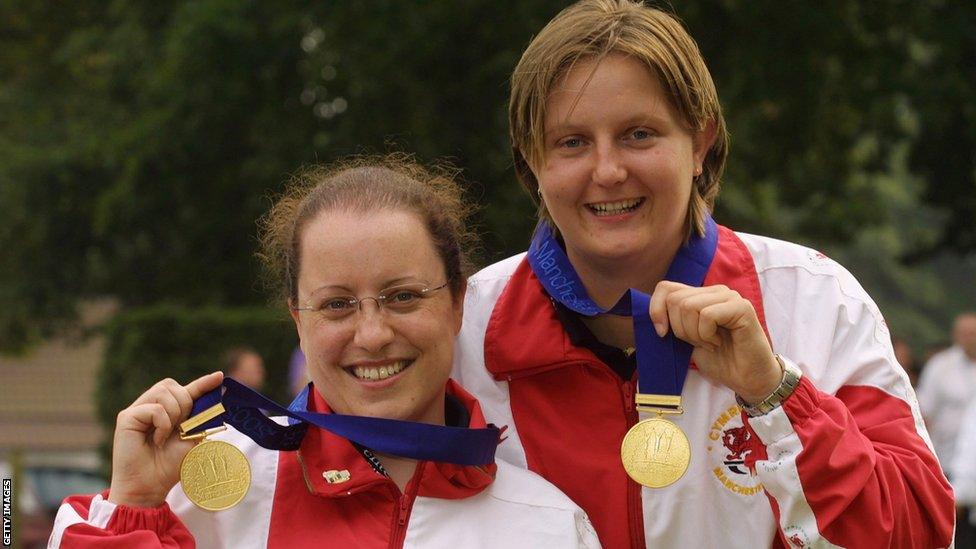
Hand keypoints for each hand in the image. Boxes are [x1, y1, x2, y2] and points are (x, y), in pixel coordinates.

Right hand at [108, 372, 223, 507]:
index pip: (185, 390)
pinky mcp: (126, 417)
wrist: (149, 487)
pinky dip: (163, 424)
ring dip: (174, 413)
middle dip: (185, 403)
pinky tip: (158, 440)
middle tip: (181, 428)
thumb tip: (219, 393)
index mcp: (167, 412)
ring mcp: (137, 411)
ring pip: (163, 392)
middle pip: (172, 385)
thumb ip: (201, 416)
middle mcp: (150, 407)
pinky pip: (154, 408)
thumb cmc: (169, 466)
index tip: (220, 377)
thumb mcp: (192, 438)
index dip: (203, 383)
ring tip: (167, 435)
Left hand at [649, 282, 779, 403]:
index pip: (665, 288)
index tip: (662, 333)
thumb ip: (672, 321)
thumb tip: (653, 314)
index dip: (656, 310)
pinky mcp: (742, 307)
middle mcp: (715, 291)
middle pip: (675, 299)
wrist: (746, 379)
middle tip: (699, 342)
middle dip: (680, 329)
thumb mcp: (686, 338)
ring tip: (711, 343)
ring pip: (689, 306)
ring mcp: (730, 296)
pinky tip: (719, 342)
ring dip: (694, 333)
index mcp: (701, 295)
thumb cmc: (719, 360)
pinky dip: (707, 335)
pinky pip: (707, 315)